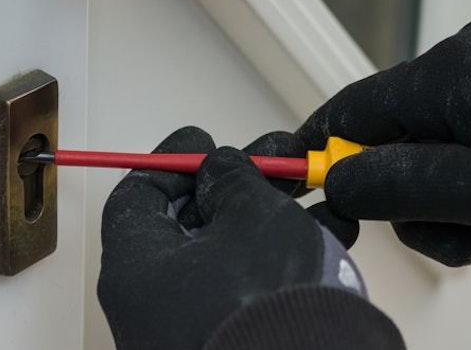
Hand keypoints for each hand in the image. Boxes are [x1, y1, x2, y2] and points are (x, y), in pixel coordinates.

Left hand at [98, 127, 366, 348]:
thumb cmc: (259, 298)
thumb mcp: (251, 214)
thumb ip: (234, 178)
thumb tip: (222, 170)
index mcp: (139, 267)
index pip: (138, 198)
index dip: (174, 161)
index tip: (207, 141)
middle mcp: (157, 302)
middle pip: (192, 222)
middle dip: (239, 184)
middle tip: (278, 158)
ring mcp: (196, 323)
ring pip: (233, 252)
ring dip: (275, 214)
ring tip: (316, 186)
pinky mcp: (237, 337)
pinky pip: (256, 284)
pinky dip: (289, 254)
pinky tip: (331, 226)